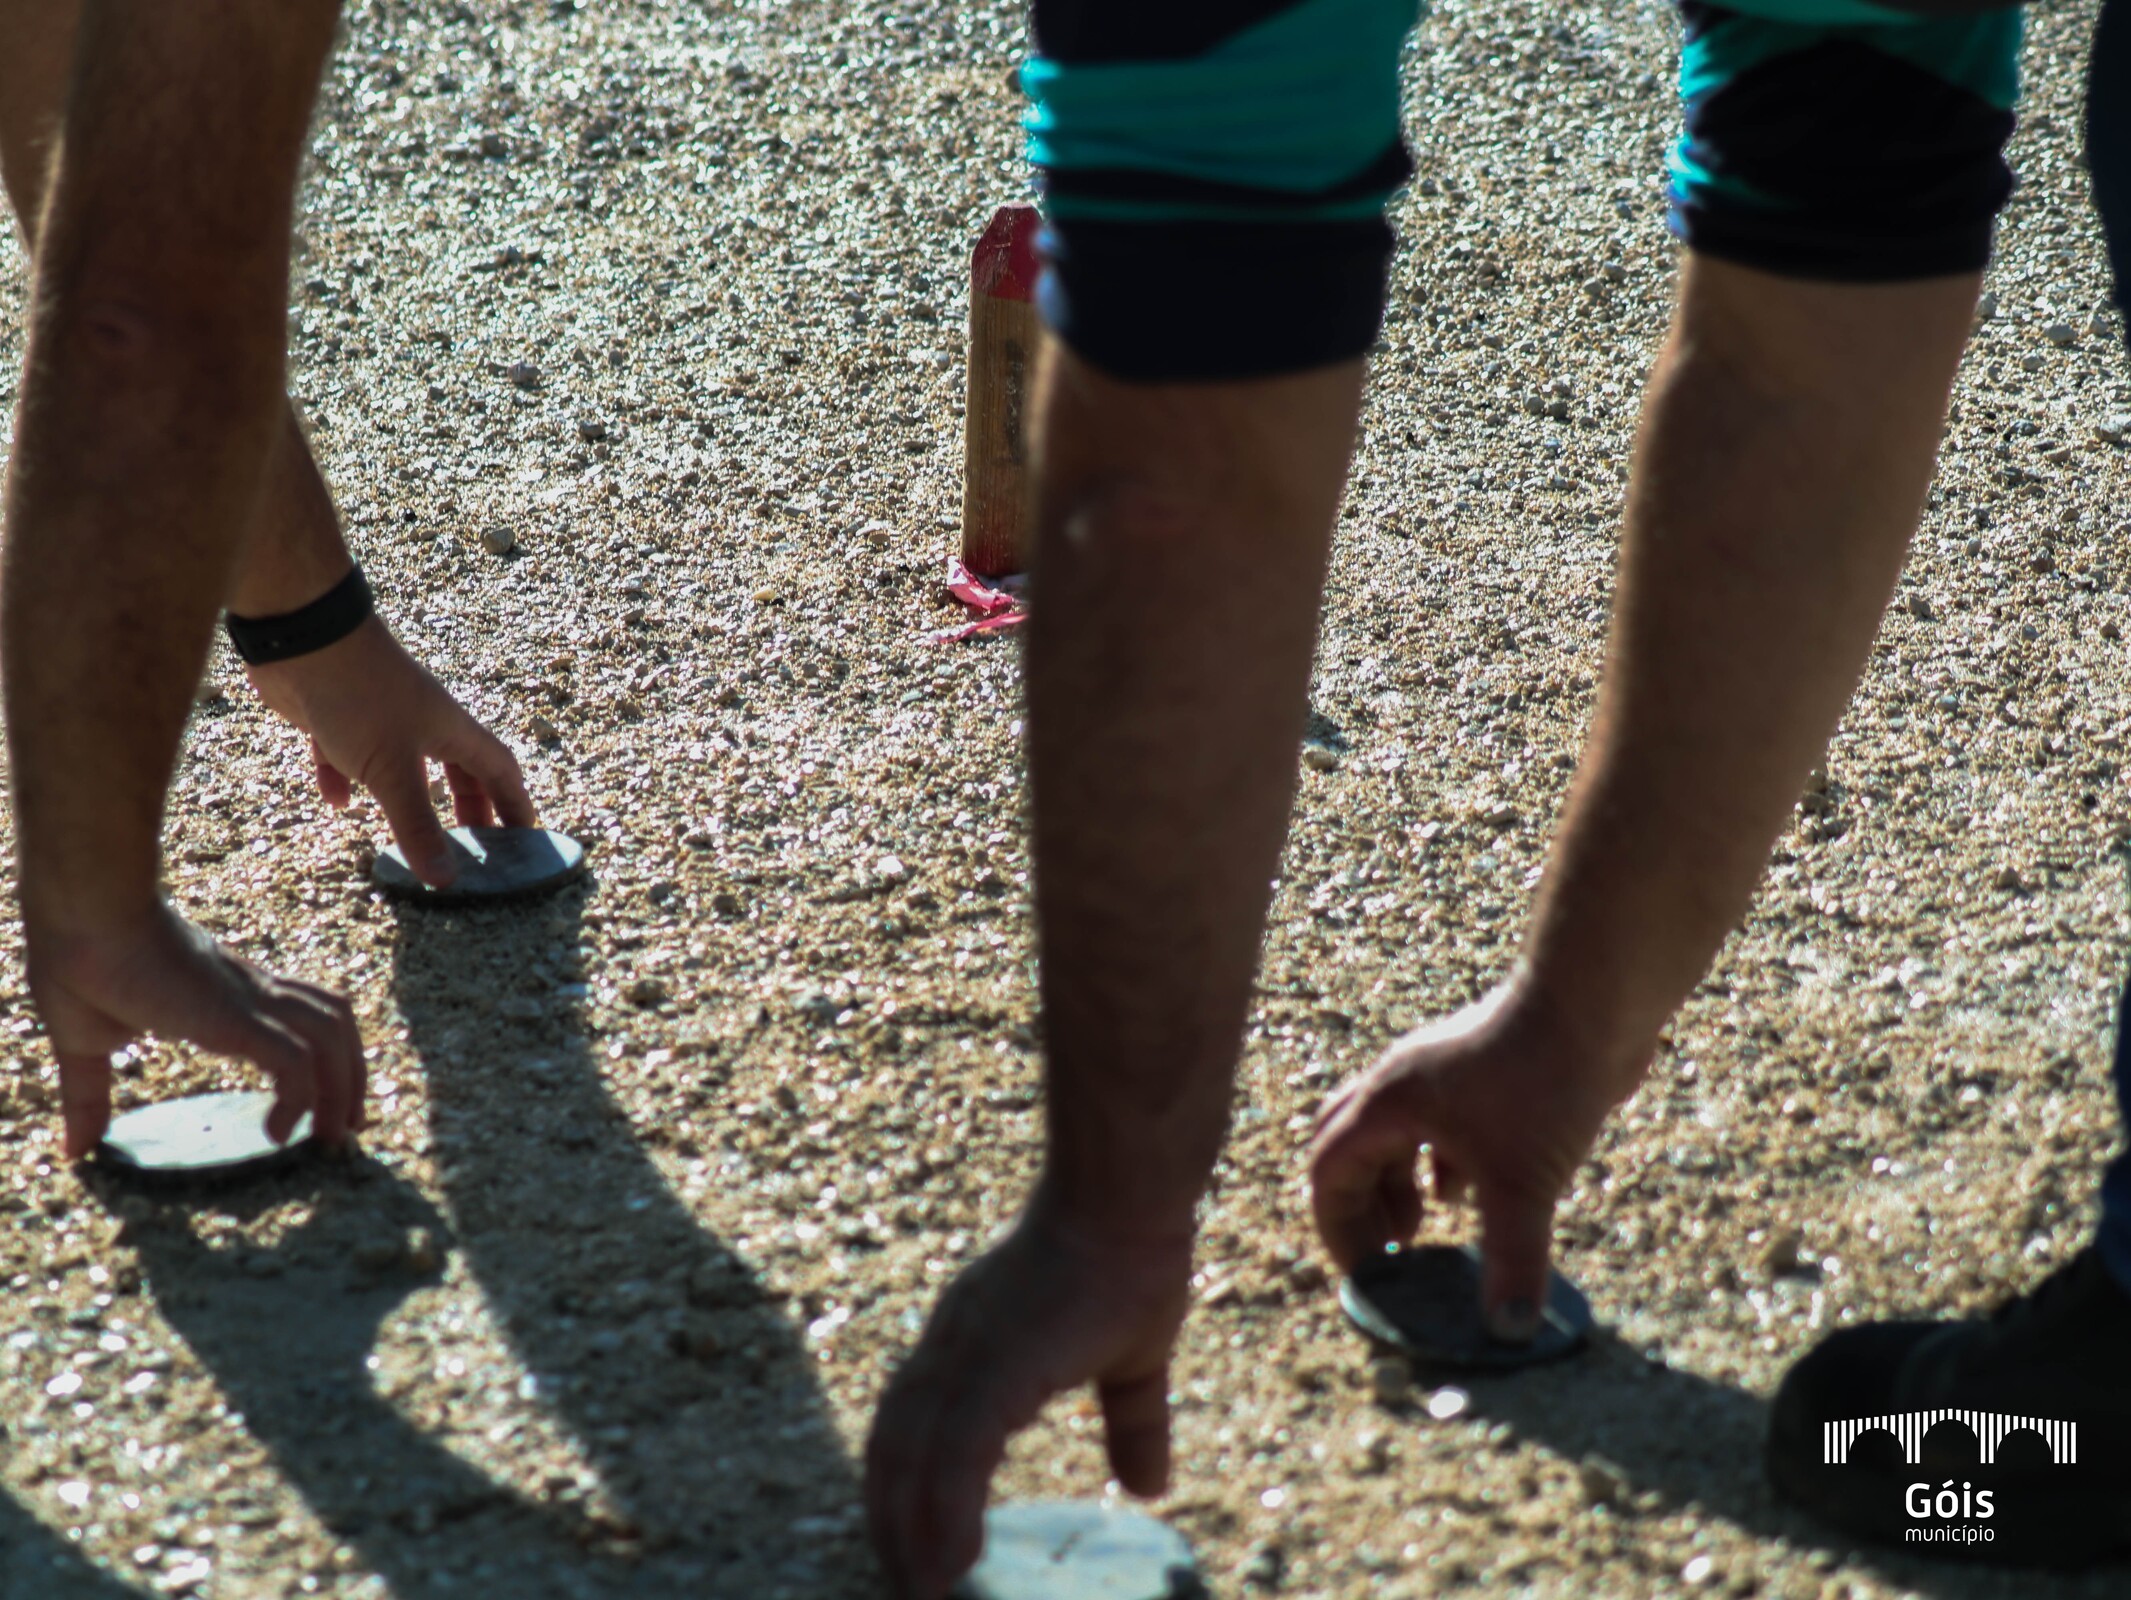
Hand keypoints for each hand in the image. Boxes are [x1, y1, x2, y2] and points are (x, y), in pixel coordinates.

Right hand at [26, 900, 363, 1160]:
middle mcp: (253, 991)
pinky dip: (302, 1097)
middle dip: (352, 1076)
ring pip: (333, 1036)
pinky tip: (278, 1132)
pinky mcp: (236, 1015)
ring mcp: (249, 999)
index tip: (318, 1109)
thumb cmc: (79, 960)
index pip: (305, 1014)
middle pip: (337, 1022)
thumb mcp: (86, 1042)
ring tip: (328, 1137)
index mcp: (230, 993)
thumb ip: (89, 1095)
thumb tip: (74, 1150)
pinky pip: (296, 1060)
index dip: (324, 1056)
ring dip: (342, 1089)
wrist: (82, 911)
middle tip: (344, 1130)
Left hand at [245, 616, 535, 885]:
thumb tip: (447, 879)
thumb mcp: (393, 771)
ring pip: (405, 765)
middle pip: (458, 770)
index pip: (499, 771)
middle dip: (468, 808)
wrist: (303, 638)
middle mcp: (423, 722)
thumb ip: (417, 825)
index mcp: (451, 730)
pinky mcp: (337, 717)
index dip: (515, 804)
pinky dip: (345, 780)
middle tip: (474, 845)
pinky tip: (336, 801)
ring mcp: (380, 718)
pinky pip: (346, 756)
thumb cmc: (361, 697)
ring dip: (410, 799)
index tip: (525, 838)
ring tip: (412, 833)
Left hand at [866, 1199, 1191, 1598]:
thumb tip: (1149, 1487)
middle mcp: (950, 1346)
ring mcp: (965, 1353)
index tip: (908, 1543)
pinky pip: (955, 1454)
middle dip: (889, 1520)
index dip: (901, 1484)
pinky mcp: (993, 1364)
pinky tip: (948, 1567)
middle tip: (905, 1586)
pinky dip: (944, 1515)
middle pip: (892, 1446)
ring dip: (906, 1532)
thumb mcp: (1133, 1360)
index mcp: (971, 1341)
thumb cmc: (1130, 1258)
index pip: (910, 1423)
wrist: (1130, 1199)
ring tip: (920, 1593)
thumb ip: (1130, 1421)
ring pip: (912, 1459)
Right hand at [1307, 979, 1633, 1339]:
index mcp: (1386, 1104)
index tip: (1373, 1274)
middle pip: (1344, 1145)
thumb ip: (1512, 1259)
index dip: (1340, 1229)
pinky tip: (1471, 1191)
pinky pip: (1433, 1123)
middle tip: (1389, 1252)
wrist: (1592, 1004)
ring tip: (1425, 1227)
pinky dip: (1438, 1162)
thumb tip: (1506, 1330)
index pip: (1328, 1171)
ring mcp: (1437, 1075)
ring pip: (1390, 1133)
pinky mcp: (1476, 1073)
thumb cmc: (1543, 1080)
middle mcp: (1399, 1084)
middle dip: (1358, 1205)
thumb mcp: (1521, 1182)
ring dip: (1396, 1182)